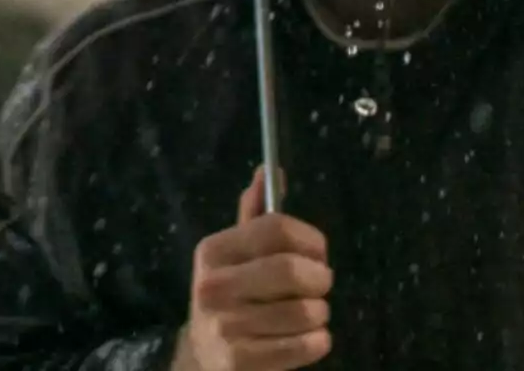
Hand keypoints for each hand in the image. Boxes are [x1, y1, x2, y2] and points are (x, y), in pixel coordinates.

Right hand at [172, 168, 332, 370]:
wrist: (205, 355)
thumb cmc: (231, 295)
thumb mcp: (236, 254)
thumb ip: (255, 216)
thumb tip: (268, 171)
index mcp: (213, 251)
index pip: (276, 228)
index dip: (311, 240)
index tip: (316, 253)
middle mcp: (213, 285)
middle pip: (292, 269)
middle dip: (319, 278)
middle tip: (317, 286)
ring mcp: (225, 326)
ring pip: (306, 311)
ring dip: (319, 313)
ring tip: (307, 314)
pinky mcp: (241, 361)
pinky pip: (307, 345)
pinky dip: (318, 341)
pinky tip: (305, 337)